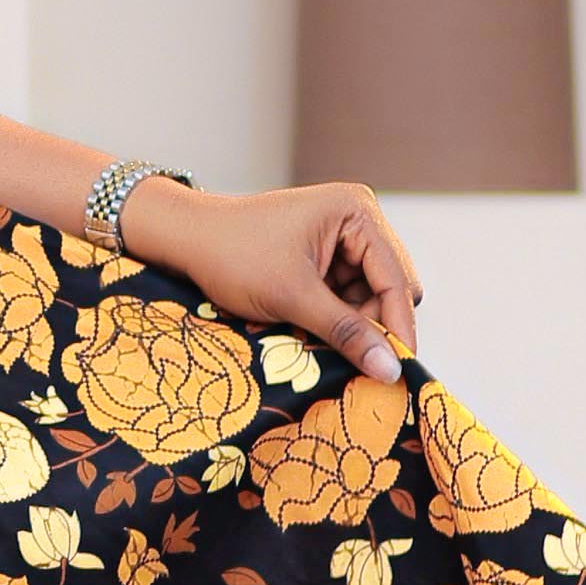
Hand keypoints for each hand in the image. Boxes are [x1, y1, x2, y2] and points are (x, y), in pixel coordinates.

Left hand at [136, 176, 422, 383]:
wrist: (186, 240)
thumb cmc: (233, 256)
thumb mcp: (292, 296)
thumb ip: (345, 332)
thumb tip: (391, 370)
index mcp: (356, 212)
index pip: (396, 278)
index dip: (399, 327)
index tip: (399, 372)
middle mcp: (357, 219)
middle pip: (389, 288)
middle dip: (370, 323)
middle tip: (348, 358)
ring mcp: (342, 238)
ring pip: (368, 298)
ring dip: (348, 324)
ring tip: (313, 339)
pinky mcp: (325, 257)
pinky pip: (346, 297)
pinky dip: (332, 318)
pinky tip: (306, 327)